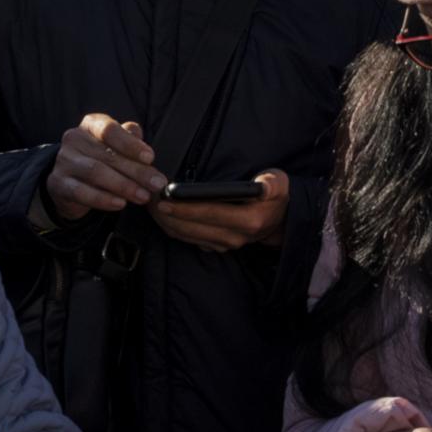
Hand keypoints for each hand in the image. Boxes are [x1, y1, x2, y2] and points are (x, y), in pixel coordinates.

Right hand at [43, 114, 163, 222]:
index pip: (109, 129)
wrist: (70, 184)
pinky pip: (81, 192)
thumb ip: (132, 146)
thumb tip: (147, 153)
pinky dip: (103, 199)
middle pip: (107, 155)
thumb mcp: (117, 149)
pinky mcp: (58, 183)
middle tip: (157, 183)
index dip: (130, 144)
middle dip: (136, 171)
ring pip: (95, 172)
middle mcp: (74, 139)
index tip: (150, 158)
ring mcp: (64, 161)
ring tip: (143, 196)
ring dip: (123, 186)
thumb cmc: (101, 161)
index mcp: (91, 125)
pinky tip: (120, 204)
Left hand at [150, 170, 289, 252]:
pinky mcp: (218, 247)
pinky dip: (173, 228)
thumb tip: (262, 187)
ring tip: (150, 206)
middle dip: (168, 215)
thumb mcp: (280, 184)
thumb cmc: (278, 196)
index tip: (164, 199)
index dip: (185, 207)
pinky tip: (162, 215)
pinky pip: (189, 239)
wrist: (282, 221)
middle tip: (148, 199)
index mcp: (249, 220)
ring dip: (166, 222)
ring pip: (187, 236)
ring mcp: (225, 245)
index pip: (210, 213)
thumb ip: (272, 185)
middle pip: (192, 227)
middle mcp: (235, 237)